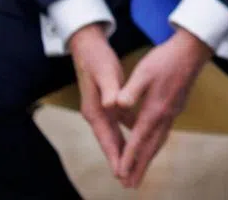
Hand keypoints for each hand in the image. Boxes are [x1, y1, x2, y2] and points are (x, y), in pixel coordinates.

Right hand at [68, 23, 126, 177]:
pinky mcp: (108, 103)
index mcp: (95, 110)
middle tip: (129, 180)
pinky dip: (130, 133)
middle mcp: (97, 113)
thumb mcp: (105, 72)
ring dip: (125, 150)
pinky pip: (121, 123)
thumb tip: (112, 105)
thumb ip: (109, 90)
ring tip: (135, 167)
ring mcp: (102, 109)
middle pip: (110, 142)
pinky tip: (139, 139)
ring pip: (116, 135)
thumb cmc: (97, 59)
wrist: (88, 46)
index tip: (121, 173)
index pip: (107, 138)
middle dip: (120, 160)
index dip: (115, 156)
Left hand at [114, 28, 212, 187]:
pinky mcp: (177, 106)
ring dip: (149, 158)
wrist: (192, 49)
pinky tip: (153, 144)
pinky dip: (156, 144)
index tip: (120, 174)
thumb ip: (130, 91)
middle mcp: (166, 115)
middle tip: (131, 186)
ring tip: (141, 172)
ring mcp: (173, 112)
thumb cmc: (165, 59)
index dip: (129, 157)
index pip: (139, 139)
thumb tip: (117, 106)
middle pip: (151, 147)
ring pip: (160, 141)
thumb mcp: (143, 71)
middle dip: (140, 167)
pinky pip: (165, 132)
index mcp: (155, 109)